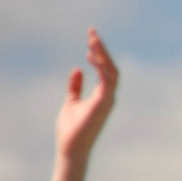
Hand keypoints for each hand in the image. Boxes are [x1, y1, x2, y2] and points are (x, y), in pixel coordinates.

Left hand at [48, 29, 119, 180]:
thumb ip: (75, 86)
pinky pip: (107, 80)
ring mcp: (108, 99)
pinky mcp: (103, 103)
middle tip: (92, 32)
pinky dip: (102, 67)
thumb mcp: (71, 102)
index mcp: (102, 95)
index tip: (90, 38)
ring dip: (103, 55)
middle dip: (102, 49)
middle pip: (110, 66)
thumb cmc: (71, 129)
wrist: (70, 148)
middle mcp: (109, 95)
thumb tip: (77, 69)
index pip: (105, 69)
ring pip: (111, 71)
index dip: (99, 53)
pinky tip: (91, 56)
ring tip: (92, 40)